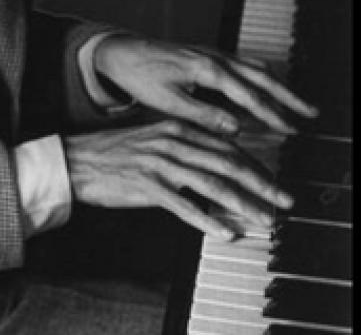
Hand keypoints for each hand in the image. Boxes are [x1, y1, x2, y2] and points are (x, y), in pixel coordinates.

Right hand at [65, 119, 291, 238]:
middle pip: (227, 163)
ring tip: (263, 219)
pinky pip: (185, 206)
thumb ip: (183, 147)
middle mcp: (172, 142)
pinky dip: (209, 221)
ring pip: (212, 185)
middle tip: (283, 199)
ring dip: (243, 204)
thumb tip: (214, 163)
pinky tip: (225, 233)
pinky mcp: (148, 186)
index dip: (254, 163)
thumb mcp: (152, 139)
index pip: (225, 145)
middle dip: (261, 182)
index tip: (271, 180)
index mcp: (175, 128)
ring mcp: (160, 164)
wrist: (77, 160)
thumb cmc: (114, 152)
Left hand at [93, 36, 317, 134]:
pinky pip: (242, 64)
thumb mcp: (168, 101)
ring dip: (277, 85)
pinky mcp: (206, 54)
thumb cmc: (140, 76)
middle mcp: (214, 56)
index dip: (272, 115)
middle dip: (287, 96)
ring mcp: (211, 52)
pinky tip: (264, 88)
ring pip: (254, 67)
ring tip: (295, 103)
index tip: (290, 130)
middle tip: (310, 114)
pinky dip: (260, 77)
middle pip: (261, 77)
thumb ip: (204, 114)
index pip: (249, 95)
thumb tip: (237, 129)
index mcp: (206, 69)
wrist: (121, 51)